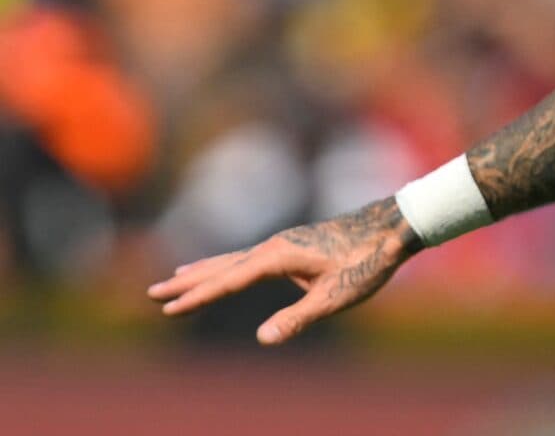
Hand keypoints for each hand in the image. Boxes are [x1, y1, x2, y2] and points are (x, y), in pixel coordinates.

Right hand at [148, 197, 420, 345]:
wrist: (392, 227)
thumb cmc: (367, 261)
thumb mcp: (335, 297)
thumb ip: (298, 318)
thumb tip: (262, 339)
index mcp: (279, 256)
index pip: (229, 281)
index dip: (198, 297)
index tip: (167, 308)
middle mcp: (274, 245)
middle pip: (222, 266)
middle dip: (187, 282)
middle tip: (151, 293)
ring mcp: (282, 243)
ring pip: (233, 259)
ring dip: (202, 271)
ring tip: (173, 279)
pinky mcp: (291, 246)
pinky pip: (248, 257)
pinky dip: (226, 264)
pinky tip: (223, 269)